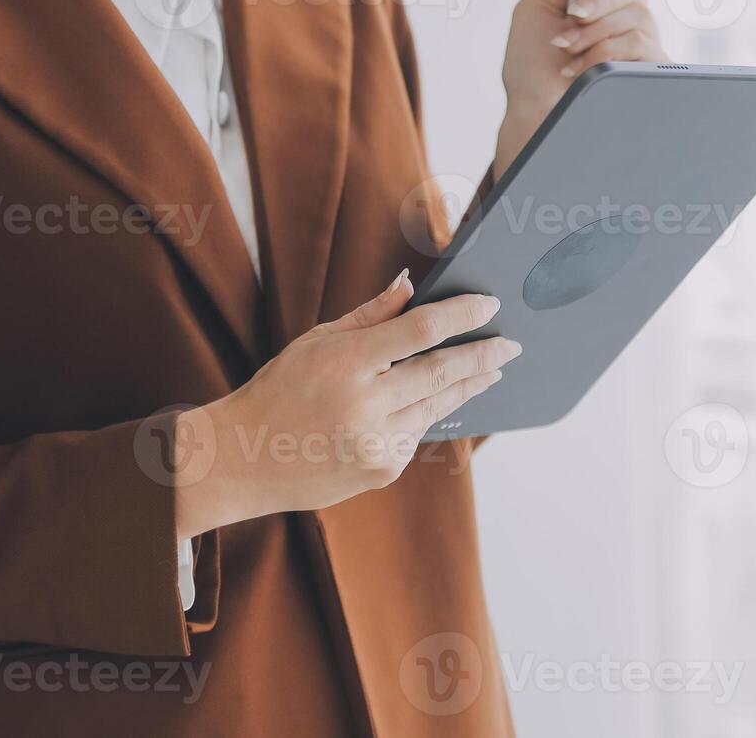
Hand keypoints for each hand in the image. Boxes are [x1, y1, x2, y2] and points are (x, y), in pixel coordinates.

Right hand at [173, 271, 519, 537]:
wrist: (245, 459)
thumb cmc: (279, 391)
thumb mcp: (315, 342)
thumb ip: (369, 316)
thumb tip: (411, 286)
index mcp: (345, 362)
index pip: (419, 330)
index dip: (460, 315)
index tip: (488, 305)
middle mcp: (364, 404)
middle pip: (441, 372)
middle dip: (482, 355)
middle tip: (510, 344)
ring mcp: (375, 441)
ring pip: (437, 406)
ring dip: (467, 385)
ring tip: (490, 369)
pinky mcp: (382, 469)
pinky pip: (416, 433)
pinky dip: (428, 414)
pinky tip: (439, 401)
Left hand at [497, 0, 668, 175]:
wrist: (534, 107)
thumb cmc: (532, 63)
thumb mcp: (534, 8)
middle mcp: (623, 15)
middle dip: (599, 0)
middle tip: (572, 16)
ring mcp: (639, 40)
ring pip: (637, 15)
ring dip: (594, 32)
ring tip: (566, 50)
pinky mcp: (647, 68)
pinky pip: (639, 44)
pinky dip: (604, 52)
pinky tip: (578, 68)